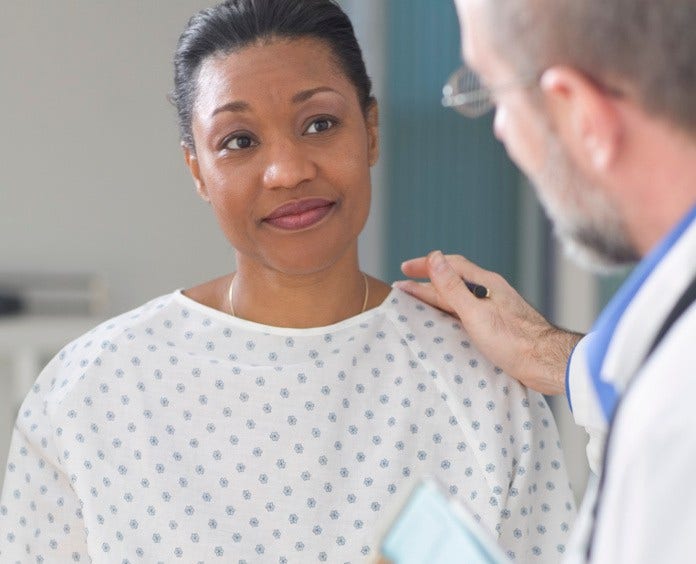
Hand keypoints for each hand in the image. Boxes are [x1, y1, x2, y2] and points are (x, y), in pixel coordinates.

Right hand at [395, 251, 582, 395]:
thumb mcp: (476, 313)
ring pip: (461, 296)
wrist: (546, 362)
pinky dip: (451, 310)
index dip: (426, 265)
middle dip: (428, 282)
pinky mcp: (500, 324)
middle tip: (405, 285)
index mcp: (486, 283)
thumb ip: (453, 287)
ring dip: (438, 296)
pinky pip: (468, 310)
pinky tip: (449, 320)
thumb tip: (435, 257)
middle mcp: (491, 291)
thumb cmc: (513, 340)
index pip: (450, 266)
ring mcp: (496, 308)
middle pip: (454, 281)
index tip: (404, 268)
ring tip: (420, 301)